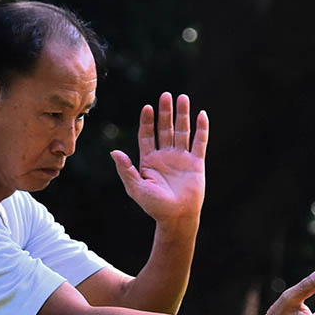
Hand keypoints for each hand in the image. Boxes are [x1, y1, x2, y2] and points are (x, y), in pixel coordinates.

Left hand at [110, 92, 207, 226]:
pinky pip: (199, 142)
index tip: (147, 108)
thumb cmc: (155, 206)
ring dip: (182, 115)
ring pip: (182, 131)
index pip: (147, 136)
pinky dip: (201, 129)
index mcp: (149, 161)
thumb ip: (125, 169)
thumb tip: (114, 152)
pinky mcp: (196, 163)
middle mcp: (165, 156)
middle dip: (165, 112)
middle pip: (165, 129)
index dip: (147, 122)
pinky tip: (201, 114)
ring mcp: (181, 158)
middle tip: (165, 95)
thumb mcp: (136, 188)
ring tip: (182, 97)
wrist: (177, 218)